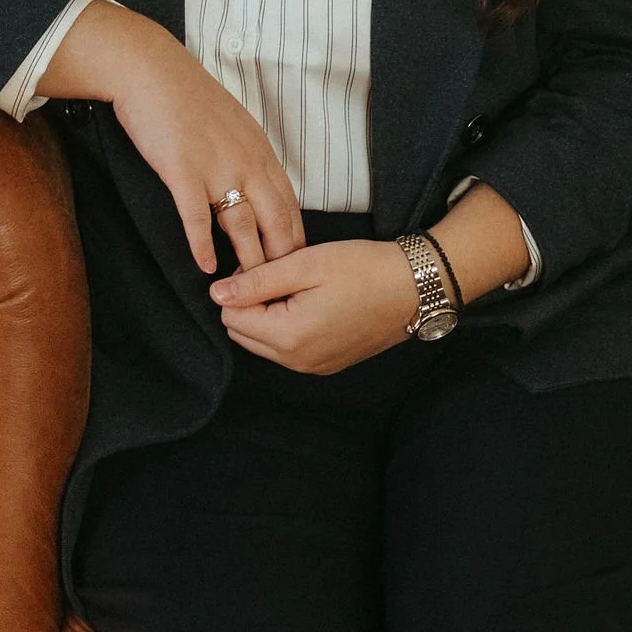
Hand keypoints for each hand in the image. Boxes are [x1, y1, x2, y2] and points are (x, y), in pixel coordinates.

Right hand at [36, 0, 301, 274]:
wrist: (152, 72)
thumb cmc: (189, 97)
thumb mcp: (235, 124)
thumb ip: (249, 156)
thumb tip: (257, 185)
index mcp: (261, 152)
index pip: (289, 205)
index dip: (294, 239)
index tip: (295, 267)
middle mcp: (247, 162)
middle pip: (275, 221)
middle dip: (280, 260)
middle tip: (279, 292)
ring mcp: (216, 168)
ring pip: (242, 225)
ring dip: (246, 261)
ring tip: (247, 290)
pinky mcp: (183, 171)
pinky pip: (197, 218)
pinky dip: (203, 245)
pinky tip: (206, 267)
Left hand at [209, 237, 421, 373]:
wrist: (414, 288)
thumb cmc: (364, 269)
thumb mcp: (306, 264)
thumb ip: (257, 280)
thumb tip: (217, 293)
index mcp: (289, 337)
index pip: (231, 318)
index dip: (240, 287)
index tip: (266, 267)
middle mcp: (297, 361)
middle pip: (243, 334)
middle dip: (250, 305)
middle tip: (281, 275)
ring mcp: (313, 367)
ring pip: (264, 343)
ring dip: (268, 316)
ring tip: (299, 287)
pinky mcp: (327, 364)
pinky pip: (288, 350)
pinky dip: (288, 327)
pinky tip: (312, 303)